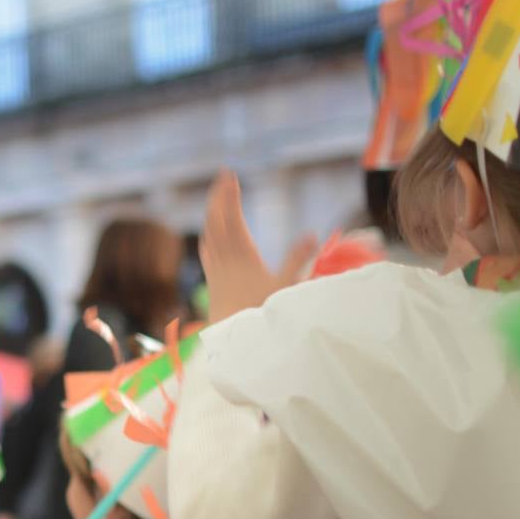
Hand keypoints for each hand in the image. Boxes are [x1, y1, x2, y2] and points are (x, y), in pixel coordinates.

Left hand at [200, 171, 309, 321]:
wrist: (234, 342)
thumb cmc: (262, 315)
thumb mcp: (286, 287)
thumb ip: (298, 260)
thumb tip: (312, 235)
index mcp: (241, 256)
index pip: (231, 218)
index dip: (229, 196)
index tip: (230, 175)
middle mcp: (223, 259)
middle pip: (215, 221)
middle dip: (219, 197)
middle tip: (224, 177)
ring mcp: (215, 270)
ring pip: (209, 234)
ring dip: (213, 213)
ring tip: (219, 197)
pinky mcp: (212, 281)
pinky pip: (207, 249)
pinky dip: (209, 233)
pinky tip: (211, 232)